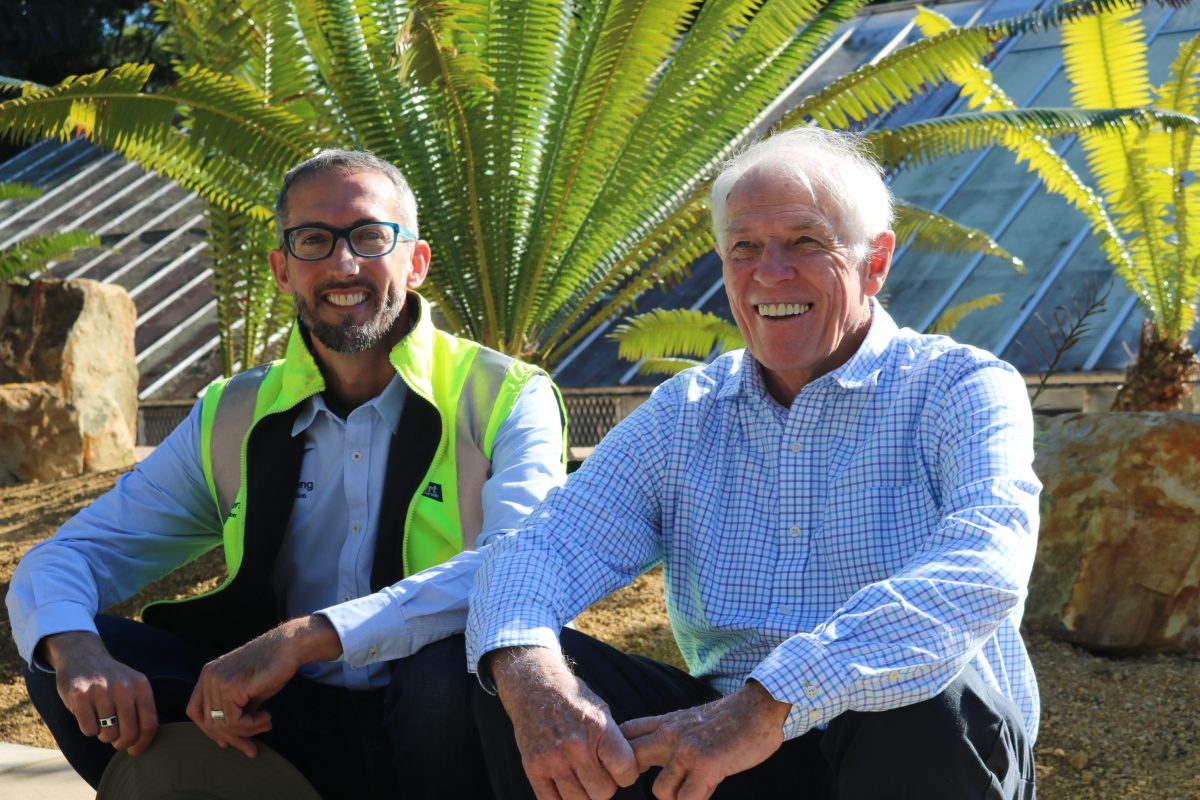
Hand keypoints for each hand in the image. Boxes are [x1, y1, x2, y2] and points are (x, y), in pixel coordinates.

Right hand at [40, 631, 157, 755]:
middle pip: (129, 733)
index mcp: (141, 685)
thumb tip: (143, 743)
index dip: (143, 743)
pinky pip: (88, 729)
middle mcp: (123, 686)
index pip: (149, 723)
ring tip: (101, 721)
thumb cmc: (110, 679)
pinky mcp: (79, 695)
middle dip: (121, 743)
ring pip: (107, 734)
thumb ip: (140, 708)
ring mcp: (101, 690)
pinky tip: (87, 715)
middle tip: (115, 739)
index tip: (135, 751)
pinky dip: (88, 729)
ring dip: (103, 735)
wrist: (82, 654)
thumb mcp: (132, 685)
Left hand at [186, 615, 340, 756]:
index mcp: (208, 676)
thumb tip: (226, 740)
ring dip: (246, 732)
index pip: (195, 711)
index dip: (209, 730)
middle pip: (208, 721)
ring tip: (266, 725)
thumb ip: (234, 711)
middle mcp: (208, 677)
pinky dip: (251, 726)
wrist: (289, 646)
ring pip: (221, 724)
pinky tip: (267, 718)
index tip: (227, 742)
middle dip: (232, 738)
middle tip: (251, 748)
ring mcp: (217, 681)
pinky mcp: (231, 687)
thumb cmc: (272, 667)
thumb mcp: (247, 693)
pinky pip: (234, 721)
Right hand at [488, 647, 638, 799]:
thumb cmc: (573, 701)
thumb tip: (637, 771)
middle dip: (604, 786)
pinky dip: (561, 798)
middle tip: (598, 773)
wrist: (534, 687)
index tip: (621, 770)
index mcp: (598, 728)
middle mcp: (575, 745)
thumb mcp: (602, 712)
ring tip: (580, 777)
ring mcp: (552, 758)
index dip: (627, 776)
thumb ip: (617, 742)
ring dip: (583, 793)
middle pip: (602, 792)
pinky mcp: (532, 767)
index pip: (625, 771)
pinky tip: (564, 785)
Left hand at [619, 681, 789, 799]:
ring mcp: (687, 750)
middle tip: (664, 789)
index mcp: (666, 723)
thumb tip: (650, 760)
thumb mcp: (690, 720)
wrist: (759, 708)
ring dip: (675, 798)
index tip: (631, 769)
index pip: (625, 732)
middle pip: (630, 760)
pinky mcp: (707, 764)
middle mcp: (670, 734)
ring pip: (659, 791)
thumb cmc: (729, 720)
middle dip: (635, 781)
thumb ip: (670, 736)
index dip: (620, 754)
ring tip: (692, 792)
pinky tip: (706, 793)